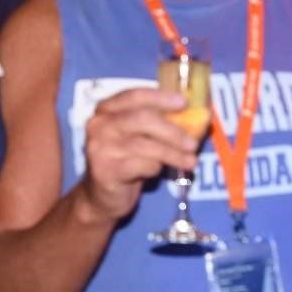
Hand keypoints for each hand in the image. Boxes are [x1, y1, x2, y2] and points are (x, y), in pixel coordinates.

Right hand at [77, 87, 200, 222]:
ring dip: (172, 154)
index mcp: (106, 109)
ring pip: (144, 145)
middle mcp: (99, 125)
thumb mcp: (136, 136)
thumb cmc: (124, 160)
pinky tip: (158, 171)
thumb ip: (155, 123)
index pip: (134, 96)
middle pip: (141, 119)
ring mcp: (100, 148)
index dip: (160, 98)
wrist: (102, 195)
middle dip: (172, 131)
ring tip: (190, 162)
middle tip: (192, 143)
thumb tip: (192, 116)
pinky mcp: (106, 171)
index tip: (183, 103)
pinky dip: (155, 167)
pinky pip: (141, 165)